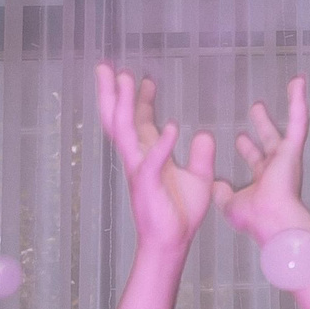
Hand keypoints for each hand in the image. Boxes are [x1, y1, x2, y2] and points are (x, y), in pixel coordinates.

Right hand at [97, 65, 216, 253]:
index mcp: (149, 155)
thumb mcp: (198, 178)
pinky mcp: (148, 185)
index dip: (140, 99)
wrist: (172, 242)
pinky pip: (152, 162)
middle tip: (106, 66)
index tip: (143, 77)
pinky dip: (159, 145)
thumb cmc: (180, 213)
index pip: (140, 121)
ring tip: (127, 81)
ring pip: (126, 132)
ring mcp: (140, 170)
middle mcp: (139, 158)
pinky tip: (169, 126)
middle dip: (113, 93)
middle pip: (120, 119)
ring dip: (126, 106)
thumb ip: (200, 156)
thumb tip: (203, 133)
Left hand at [214, 77, 309, 249]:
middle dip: (263, 124)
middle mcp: (278, 166)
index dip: (247, 148)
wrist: (272, 220)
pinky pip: (299, 120)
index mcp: (264, 179)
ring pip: (292, 124)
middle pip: (270, 139)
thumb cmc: (256, 218)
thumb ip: (222, 193)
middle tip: (257, 108)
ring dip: (292, 105)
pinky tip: (298, 84)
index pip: (255, 159)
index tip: (240, 138)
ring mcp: (288, 157)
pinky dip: (299, 101)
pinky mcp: (293, 149)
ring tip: (293, 87)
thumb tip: (215, 185)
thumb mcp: (230, 203)